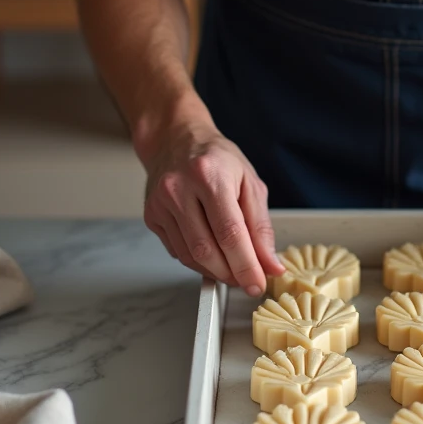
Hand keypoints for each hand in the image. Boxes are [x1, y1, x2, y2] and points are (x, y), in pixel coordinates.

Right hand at [141, 116, 283, 294]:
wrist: (176, 139)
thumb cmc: (217, 159)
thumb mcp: (250, 183)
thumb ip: (261, 226)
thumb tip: (271, 264)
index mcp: (209, 176)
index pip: (229, 234)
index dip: (245, 265)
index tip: (258, 284)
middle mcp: (179, 189)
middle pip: (206, 249)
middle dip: (231, 274)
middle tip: (248, 281)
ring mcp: (160, 204)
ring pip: (190, 256)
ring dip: (215, 272)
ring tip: (233, 271)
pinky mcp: (151, 216)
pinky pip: (178, 251)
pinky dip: (199, 262)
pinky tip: (213, 257)